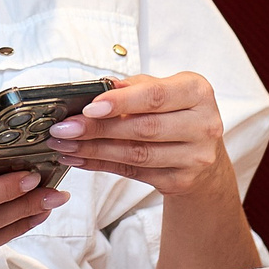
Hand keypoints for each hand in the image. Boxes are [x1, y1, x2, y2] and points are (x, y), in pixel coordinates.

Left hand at [46, 72, 231, 197]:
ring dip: (93, 150)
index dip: (120, 102)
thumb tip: (97, 89)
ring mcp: (195, 157)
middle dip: (97, 128)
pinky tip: (79, 159)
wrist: (204, 154)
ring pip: (136, 154)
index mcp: (198, 92)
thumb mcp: (164, 90)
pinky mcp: (180, 181)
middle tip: (64, 129)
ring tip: (64, 145)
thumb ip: (133, 87)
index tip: (88, 107)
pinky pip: (133, 173)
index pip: (155, 96)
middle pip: (143, 128)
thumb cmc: (176, 113)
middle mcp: (203, 125)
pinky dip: (101, 165)